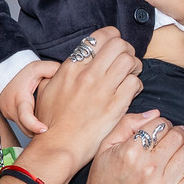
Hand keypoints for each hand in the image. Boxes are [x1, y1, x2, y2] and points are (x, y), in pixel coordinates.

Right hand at [0, 60, 58, 133]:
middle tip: (57, 130)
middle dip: (41, 130)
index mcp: (19, 98)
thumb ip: (52, 70)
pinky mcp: (11, 119)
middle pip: (27, 128)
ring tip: (52, 126)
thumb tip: (69, 76)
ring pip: (25, 130)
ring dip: (37, 130)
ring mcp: (9, 116)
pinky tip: (45, 124)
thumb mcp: (37, 68)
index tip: (45, 129)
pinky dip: (34, 128)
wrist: (6, 78)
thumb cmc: (24, 74)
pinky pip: (24, 128)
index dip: (33, 125)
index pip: (24, 115)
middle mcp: (11, 110)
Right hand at [30, 28, 141, 162]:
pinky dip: (137, 86)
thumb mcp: (47, 90)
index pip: (99, 37)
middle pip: (119, 44)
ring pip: (129, 60)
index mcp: (71, 67)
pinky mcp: (115, 106)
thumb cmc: (51, 122)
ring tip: (130, 76)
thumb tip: (72, 64)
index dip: (112, 38)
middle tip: (126, 61)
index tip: (114, 48)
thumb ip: (61, 73)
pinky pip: (135, 83)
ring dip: (134, 66)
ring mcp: (102, 89)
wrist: (57, 146)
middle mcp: (87, 74)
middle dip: (126, 50)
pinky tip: (131, 92)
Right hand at [70, 109, 183, 183]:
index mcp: (130, 152)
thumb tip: (155, 113)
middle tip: (178, 134)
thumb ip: (127, 124)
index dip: (162, 123)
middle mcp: (148, 169)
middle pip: (177, 138)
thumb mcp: (105, 146)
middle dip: (179, 132)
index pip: (159, 125)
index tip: (161, 128)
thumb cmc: (103, 179)